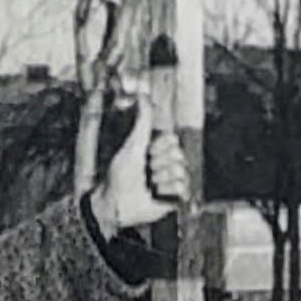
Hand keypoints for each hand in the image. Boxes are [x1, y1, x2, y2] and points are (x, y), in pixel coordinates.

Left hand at [89, 118, 188, 238]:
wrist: (117, 204)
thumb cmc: (119, 175)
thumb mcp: (131, 146)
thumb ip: (141, 123)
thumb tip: (143, 96)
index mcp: (156, 150)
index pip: (172, 140)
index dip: (159, 148)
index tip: (146, 154)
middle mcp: (165, 164)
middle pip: (178, 156)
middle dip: (160, 165)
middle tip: (146, 172)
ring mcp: (170, 181)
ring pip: (181, 172)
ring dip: (162, 179)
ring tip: (149, 185)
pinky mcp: (174, 197)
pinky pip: (183, 188)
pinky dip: (167, 191)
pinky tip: (156, 194)